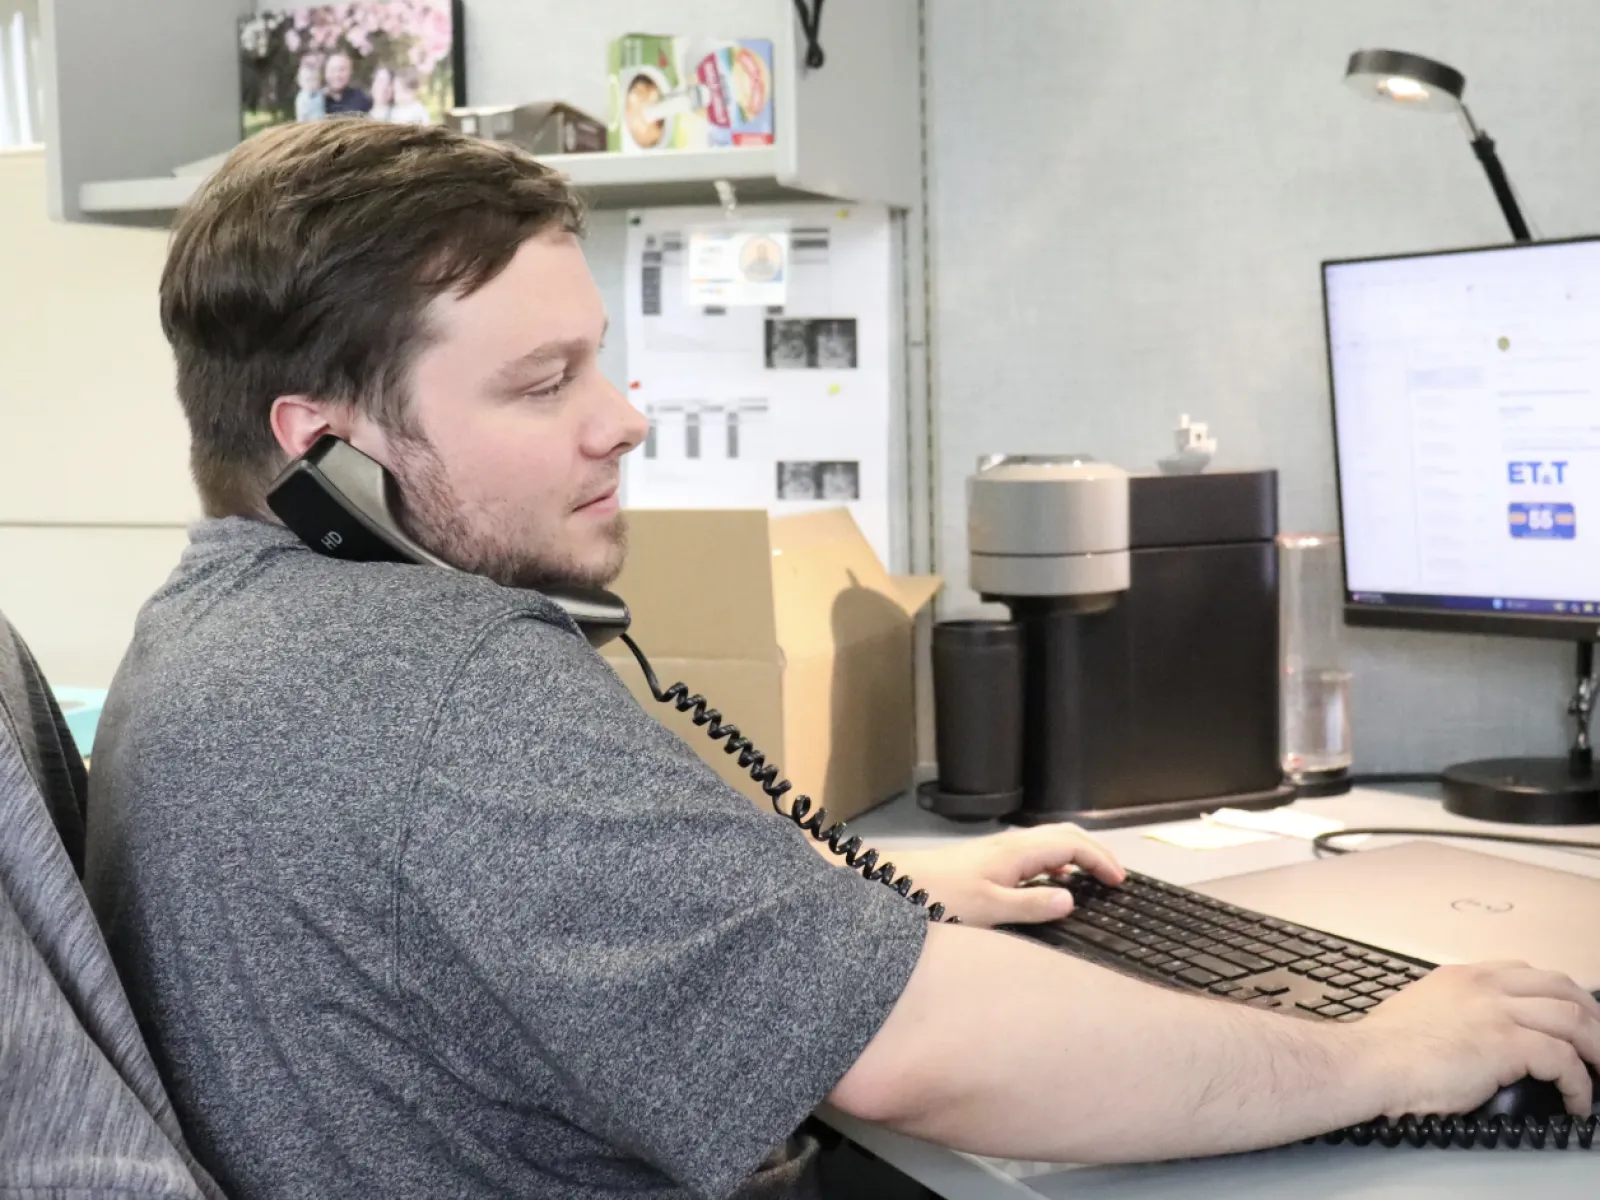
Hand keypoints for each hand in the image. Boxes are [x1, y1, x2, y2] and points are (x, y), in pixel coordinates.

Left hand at [883, 825, 1124, 927]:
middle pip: (1064, 835)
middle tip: (1114, 876)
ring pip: (1048, 843)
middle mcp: (1010, 845)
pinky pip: (1033, 855)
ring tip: (1092, 879)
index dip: (1100, 859)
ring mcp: (998, 851)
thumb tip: (1071, 900)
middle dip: (1094, 851)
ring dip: (1075, 855)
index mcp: (1017, 852)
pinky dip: (1055, 863)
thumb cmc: (938, 898)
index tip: (1120, 881)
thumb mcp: (989, 910)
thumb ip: (1032, 905)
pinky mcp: (987, 862)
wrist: (894, 885)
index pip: (1072, 844)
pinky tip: (1051, 885)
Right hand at [1355, 961, 1599, 1116]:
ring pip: (1574, 1019)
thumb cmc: (1384, 1048)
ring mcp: (1497, 1011)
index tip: (1572, 1019)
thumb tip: (1469, 1036)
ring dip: (1597, 1050)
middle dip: (1591, 1017)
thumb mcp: (1420, 1010)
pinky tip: (1576, 1102)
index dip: (1560, 996)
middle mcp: (1484, 986)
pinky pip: (1564, 1061)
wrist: (1370, 1062)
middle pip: (1563, 988)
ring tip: (1599, 1075)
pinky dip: (1579, 1085)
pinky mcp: (1506, 1043)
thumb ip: (1451, 1011)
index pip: (1529, 974)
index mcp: (1464, 976)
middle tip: (1599, 1047)